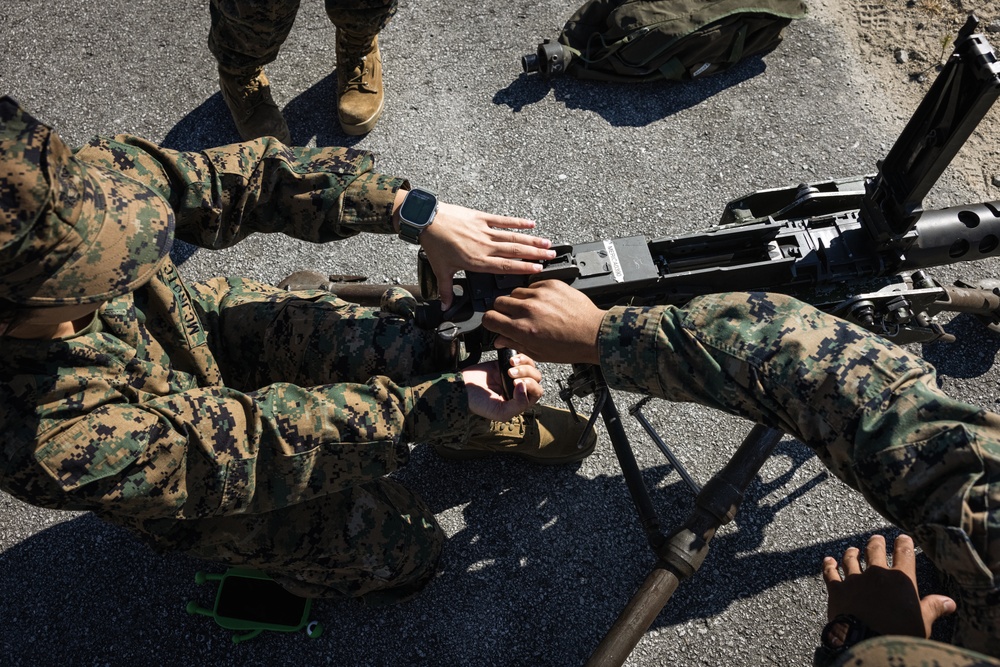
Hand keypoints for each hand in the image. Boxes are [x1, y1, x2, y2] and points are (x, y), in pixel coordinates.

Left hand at [416, 202, 555, 308]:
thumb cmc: (434, 244)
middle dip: (535, 254)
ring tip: (547, 243)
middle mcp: (485, 246)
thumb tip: (445, 307)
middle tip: (551, 256)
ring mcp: (485, 231)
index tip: (538, 270)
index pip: (505, 267)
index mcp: (477, 261)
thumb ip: (447, 290)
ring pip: (513, 237)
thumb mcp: (441, 270)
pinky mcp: (482, 218)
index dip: (523, 268)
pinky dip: (518, 222)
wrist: (427, 220)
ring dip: (531, 240)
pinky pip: (503, 220)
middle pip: (515, 252)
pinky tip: (531, 223)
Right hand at [462, 353, 542, 421]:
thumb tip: (525, 388)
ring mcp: (513, 375)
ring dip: (524, 364)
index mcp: (520, 402)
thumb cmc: (479, 404)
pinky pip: (520, 358)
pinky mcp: (505, 364)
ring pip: (531, 367)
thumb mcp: (500, 412)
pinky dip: (519, 356)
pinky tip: (510, 359)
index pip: (536, 392)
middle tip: (510, 373)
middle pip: (536, 378)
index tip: (515, 383)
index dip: (530, 386)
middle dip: (527, 374)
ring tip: (510, 365)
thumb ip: (517, 405)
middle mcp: (519, 389)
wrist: (461, 388)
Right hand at [481, 280, 604, 364]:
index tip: (495, 323)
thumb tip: (499, 339)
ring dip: (519, 301)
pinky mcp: (551, 284)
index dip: (491, 321)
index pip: (489, 318)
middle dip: (503, 310)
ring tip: (532, 310)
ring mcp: (540, 294)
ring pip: (515, 292)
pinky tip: (544, 303)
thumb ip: (515, 344)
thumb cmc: (570, 346)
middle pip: (498, 301)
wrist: (594, 334)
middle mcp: (528, 309)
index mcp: (523, 329)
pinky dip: (534, 293)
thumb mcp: (538, 353)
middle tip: (513, 317)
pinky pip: (532, 284)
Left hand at [822, 534, 955, 637]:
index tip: (903, 538)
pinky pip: (830, 573)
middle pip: (875, 551)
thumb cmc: (900, 634)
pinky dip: (829, 565)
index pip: (904, 553)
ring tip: (853, 549)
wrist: (867, 642)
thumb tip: (950, 602)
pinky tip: (828, 560)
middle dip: (877, 543)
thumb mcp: (922, 622)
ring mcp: (855, 579)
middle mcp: (877, 574)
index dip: (904, 543)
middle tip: (877, 539)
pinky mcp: (837, 589)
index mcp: (902, 579)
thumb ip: (933, 608)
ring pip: (852, 559)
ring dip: (852, 553)